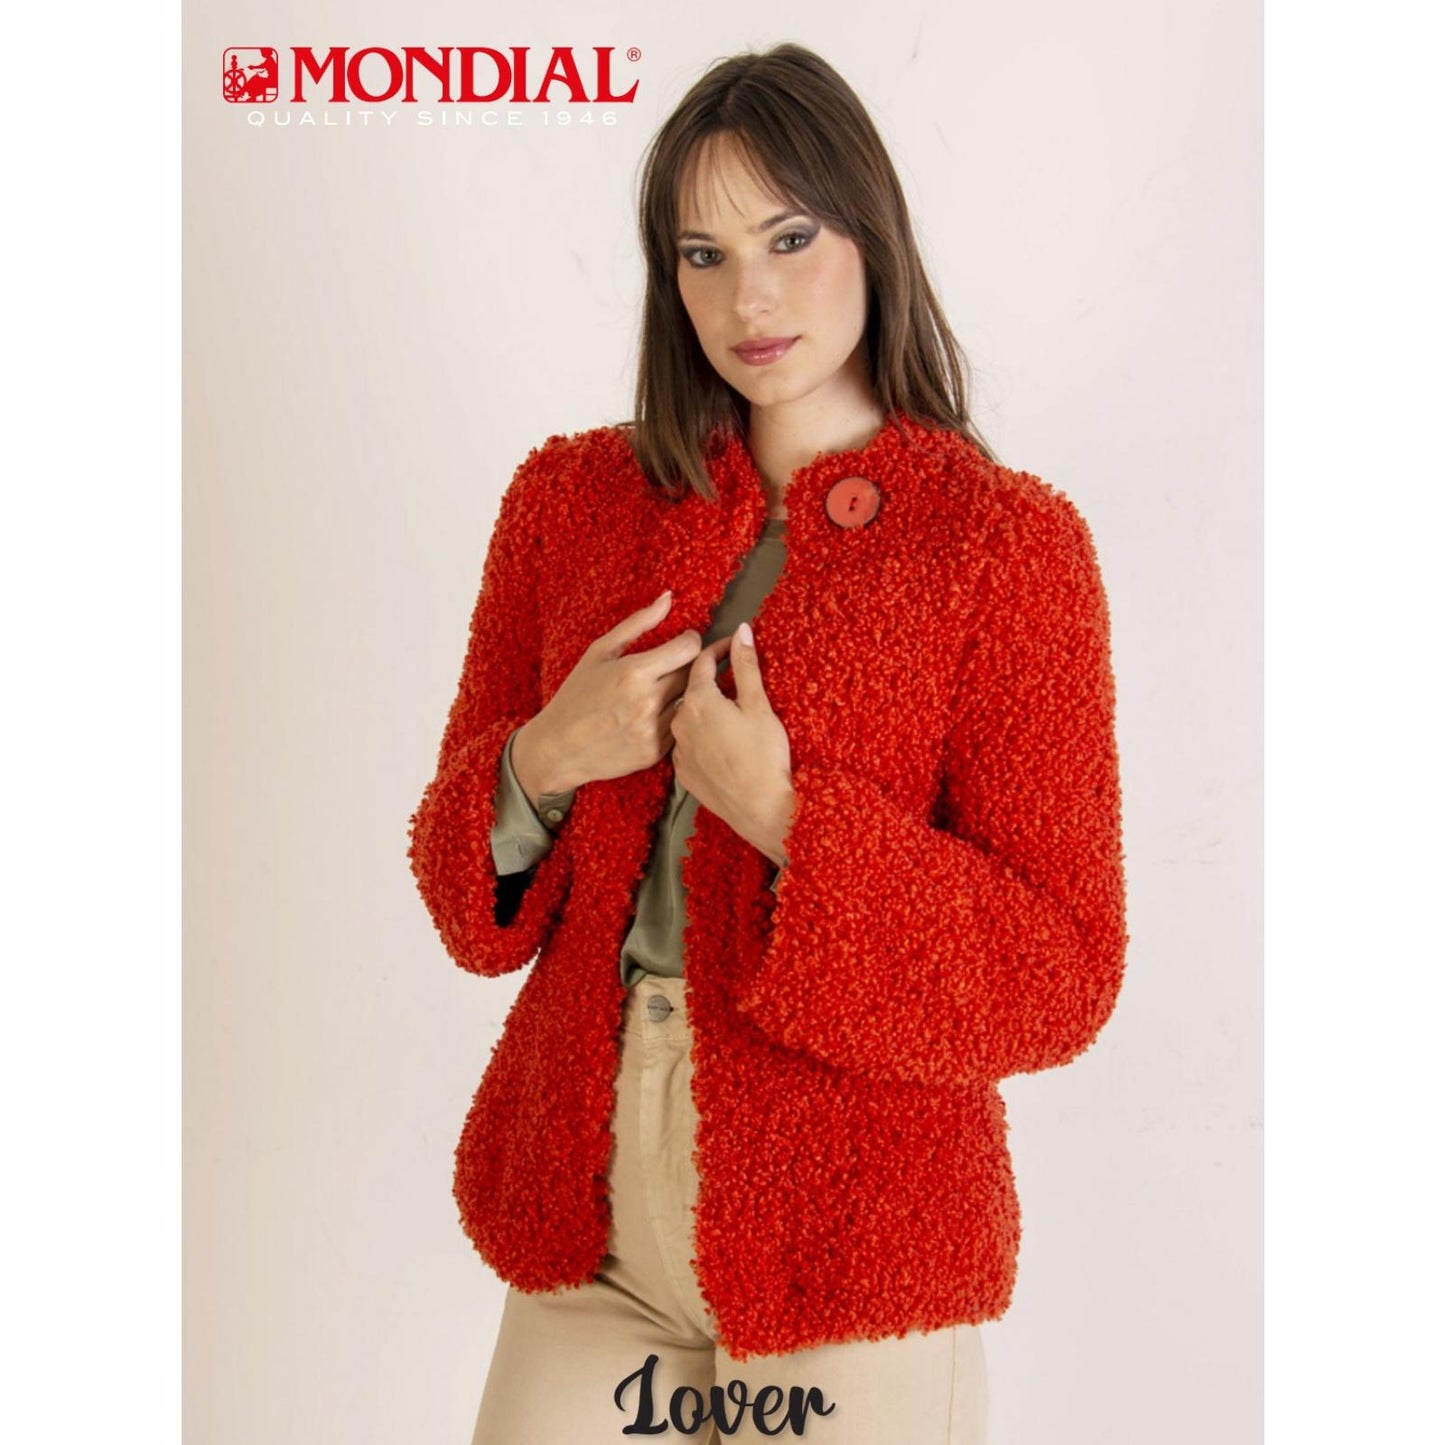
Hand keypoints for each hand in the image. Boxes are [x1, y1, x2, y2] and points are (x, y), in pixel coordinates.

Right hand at [524, 591, 730, 791]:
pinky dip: (672, 718)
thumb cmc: (576, 695)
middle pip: (692, 675)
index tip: (682, 642)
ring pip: (689, 702)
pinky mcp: (655, 752)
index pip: (689, 649)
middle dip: (685, 666)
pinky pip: (679, 727)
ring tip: (661, 691)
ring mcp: (653, 730)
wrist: (558, 747)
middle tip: (671, 666)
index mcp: (635, 672)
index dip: (690, 641)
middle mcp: (648, 702)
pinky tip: (652, 715)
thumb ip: (638, 623)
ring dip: (682, 693)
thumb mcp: (600, 652)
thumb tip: (668, 598)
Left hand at [669, 621, 794, 865]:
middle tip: (731, 673)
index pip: (700, 661)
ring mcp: (679, 750)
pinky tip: (720, 739)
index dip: (718, 649)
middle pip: (691, 689)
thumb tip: (742, 631)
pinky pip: (688, 744)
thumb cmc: (764, 756)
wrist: (760, 809)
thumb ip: (746, 665)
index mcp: (698, 700)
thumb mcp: (759, 705)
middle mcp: (680, 722)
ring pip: (688, 717)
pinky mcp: (683, 773)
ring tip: (727, 709)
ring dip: (704, 708)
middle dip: (710, 677)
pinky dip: (701, 735)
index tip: (732, 645)